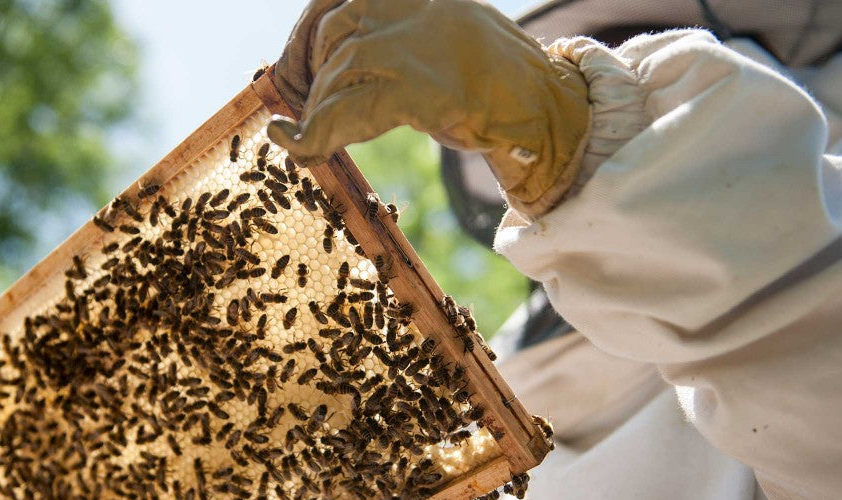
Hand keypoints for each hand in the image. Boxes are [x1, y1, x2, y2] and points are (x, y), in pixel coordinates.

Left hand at [268, 0, 590, 219]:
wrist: (546, 104)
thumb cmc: (497, 73)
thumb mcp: (443, 29)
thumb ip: (397, 28)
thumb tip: (341, 47)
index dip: (305, 34)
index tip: (295, 65)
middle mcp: (406, 8)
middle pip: (330, 35)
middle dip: (308, 74)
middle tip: (307, 109)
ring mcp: (409, 47)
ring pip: (334, 74)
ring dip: (317, 109)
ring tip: (316, 133)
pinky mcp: (414, 90)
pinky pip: (345, 113)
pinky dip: (313, 134)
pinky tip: (297, 144)